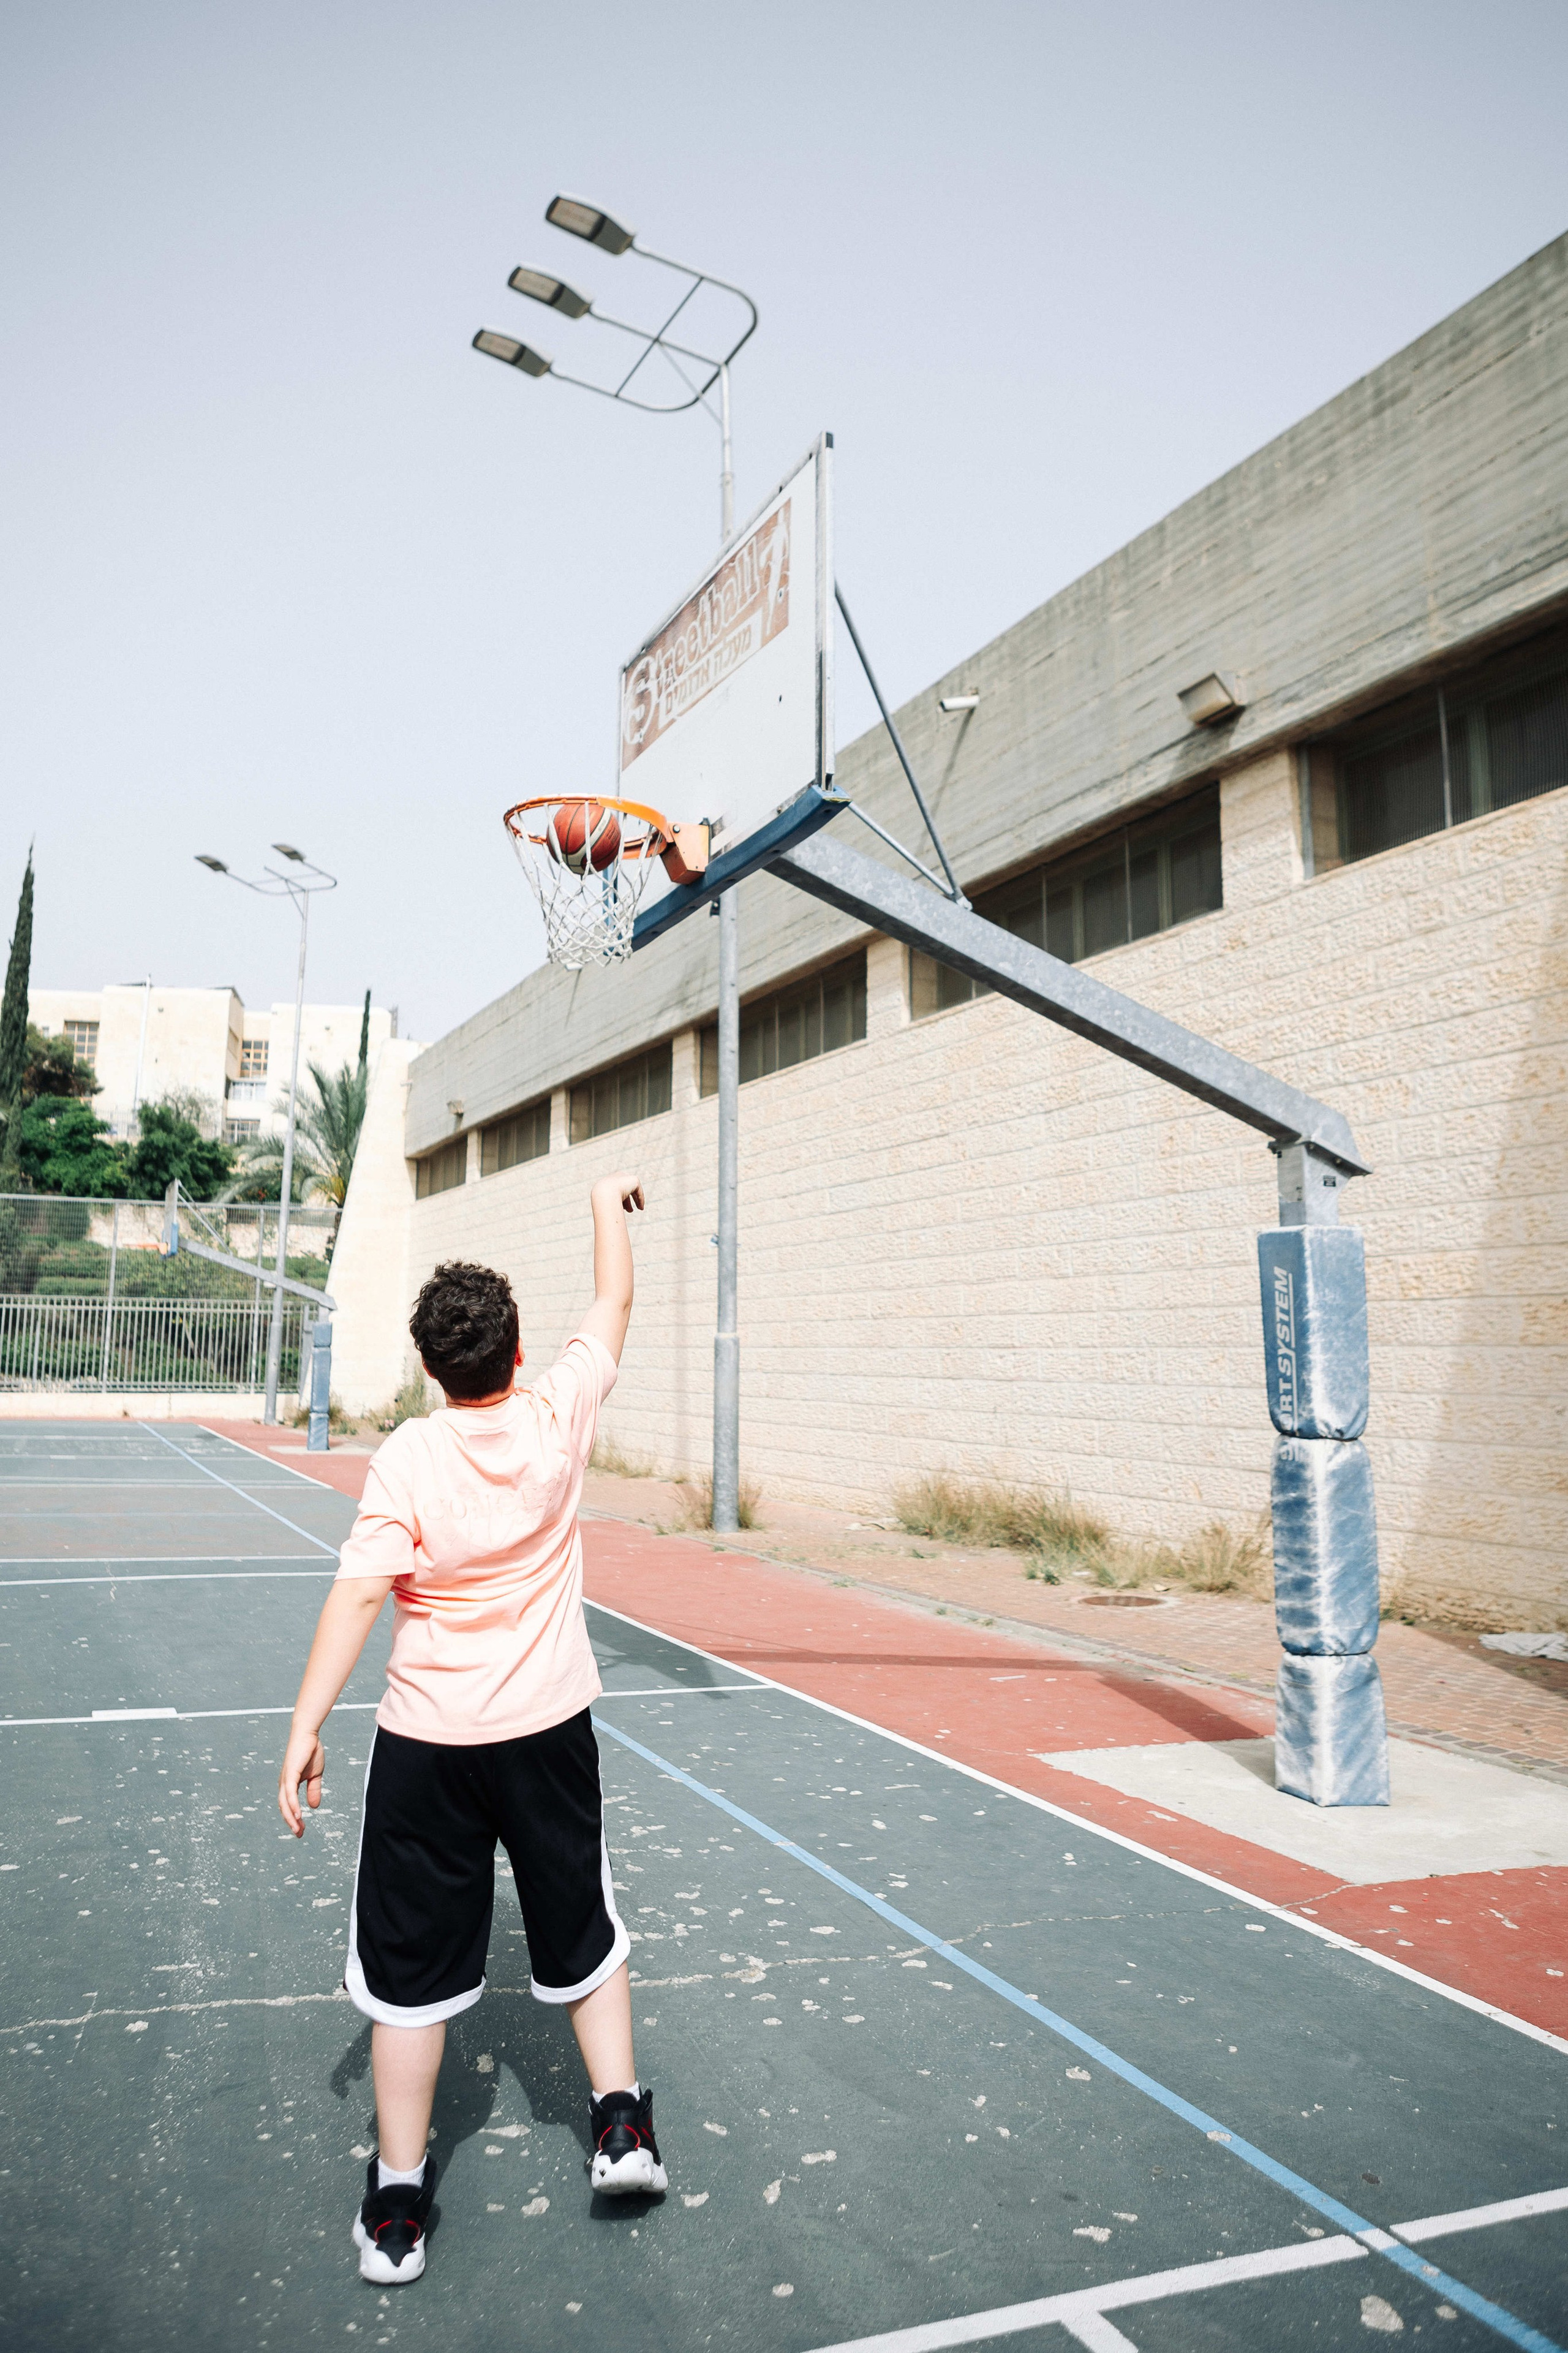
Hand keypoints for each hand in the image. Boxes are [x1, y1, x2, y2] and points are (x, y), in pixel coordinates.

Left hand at [278, 1722, 325, 1836]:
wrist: (308, 1734)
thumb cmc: (310, 1751)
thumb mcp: (315, 1775)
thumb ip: (313, 1790)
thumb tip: (314, 1807)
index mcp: (289, 1783)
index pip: (289, 1805)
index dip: (294, 1818)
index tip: (301, 1830)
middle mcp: (284, 1783)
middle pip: (284, 1807)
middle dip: (291, 1822)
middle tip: (299, 1834)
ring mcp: (285, 1778)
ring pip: (285, 1803)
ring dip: (290, 1818)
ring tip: (297, 1830)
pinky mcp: (289, 1774)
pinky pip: (290, 1793)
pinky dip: (292, 1805)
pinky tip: (297, 1815)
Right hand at [596, 1170, 644, 1214]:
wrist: (605, 1193)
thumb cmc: (602, 1201)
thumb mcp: (604, 1204)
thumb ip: (609, 1205)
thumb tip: (611, 1213)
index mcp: (608, 1181)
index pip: (617, 1190)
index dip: (621, 1200)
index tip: (623, 1209)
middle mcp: (617, 1177)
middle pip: (625, 1189)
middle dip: (627, 1201)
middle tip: (630, 1211)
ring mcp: (626, 1177)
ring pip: (633, 1190)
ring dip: (635, 1200)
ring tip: (635, 1210)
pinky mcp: (634, 1180)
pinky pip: (639, 1190)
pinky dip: (640, 1199)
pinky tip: (640, 1208)